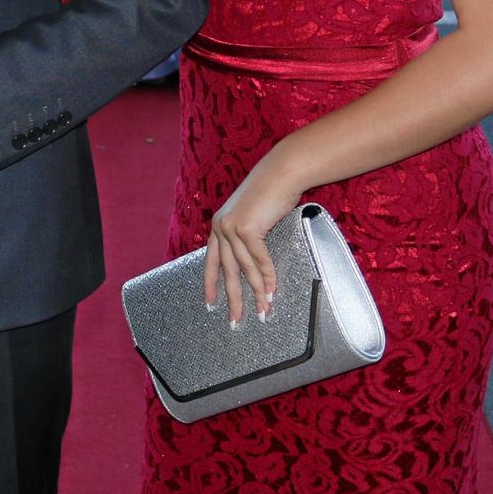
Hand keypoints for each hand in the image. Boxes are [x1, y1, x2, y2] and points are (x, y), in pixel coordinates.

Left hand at [202, 147, 304, 326]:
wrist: (282, 172)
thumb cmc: (272, 193)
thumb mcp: (253, 216)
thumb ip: (248, 237)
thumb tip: (251, 264)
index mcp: (219, 225)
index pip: (210, 261)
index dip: (210, 284)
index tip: (210, 304)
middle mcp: (220, 227)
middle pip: (226, 271)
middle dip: (233, 298)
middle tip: (236, 321)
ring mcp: (232, 227)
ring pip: (244, 269)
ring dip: (256, 291)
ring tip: (263, 310)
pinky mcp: (247, 228)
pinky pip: (259, 259)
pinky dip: (267, 276)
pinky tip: (272, 290)